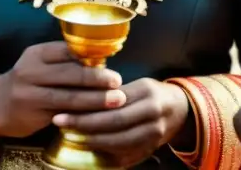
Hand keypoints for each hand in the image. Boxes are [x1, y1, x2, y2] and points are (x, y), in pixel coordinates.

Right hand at [0, 41, 125, 141]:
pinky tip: (99, 116)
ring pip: (69, 96)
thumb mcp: (39, 65)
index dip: (91, 56)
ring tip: (116, 100)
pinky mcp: (33, 115)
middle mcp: (30, 71)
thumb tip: (101, 61)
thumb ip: (63, 62)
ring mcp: (30, 94)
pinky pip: (63, 114)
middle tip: (118, 81)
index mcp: (36, 53)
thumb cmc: (28, 81)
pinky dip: (83, 114)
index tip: (112, 59)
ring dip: (96, 99)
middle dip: (97, 78)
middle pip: (70, 73)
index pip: (67, 50)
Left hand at [54, 78, 189, 166]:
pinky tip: (87, 148)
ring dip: (92, 140)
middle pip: (114, 122)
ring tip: (70, 136)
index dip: (88, 106)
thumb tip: (80, 93)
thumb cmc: (151, 94)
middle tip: (61, 122)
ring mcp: (153, 134)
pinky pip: (126, 155)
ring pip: (119, 141)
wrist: (180, 111)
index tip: (65, 106)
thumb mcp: (137, 85)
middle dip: (85, 124)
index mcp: (146, 92)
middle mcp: (152, 113)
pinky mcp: (151, 149)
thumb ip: (113, 91)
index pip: (113, 101)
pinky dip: (105, 153)